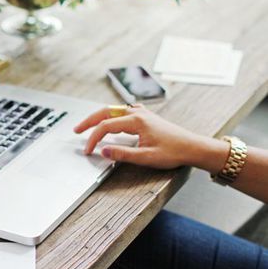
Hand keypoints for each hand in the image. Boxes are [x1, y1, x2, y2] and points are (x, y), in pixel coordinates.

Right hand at [74, 104, 228, 171]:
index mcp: (137, 121)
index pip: (106, 126)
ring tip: (88, 126)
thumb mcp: (146, 158)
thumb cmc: (173, 152)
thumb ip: (122, 154)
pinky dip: (111, 116)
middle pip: (106, 112)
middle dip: (89, 121)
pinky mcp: (146, 117)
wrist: (193, 147)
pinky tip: (110, 122)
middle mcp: (138, 113)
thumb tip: (103, 151)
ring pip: (114, 110)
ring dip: (99, 117)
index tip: (88, 150)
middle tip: (76, 130)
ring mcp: (142, 113)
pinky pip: (123, 112)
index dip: (93, 138)